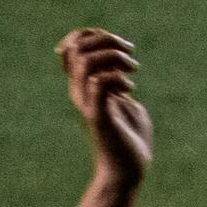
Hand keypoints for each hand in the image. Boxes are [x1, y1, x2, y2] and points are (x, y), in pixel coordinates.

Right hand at [59, 28, 148, 187]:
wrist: (127, 171)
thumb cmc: (129, 139)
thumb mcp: (127, 104)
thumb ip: (120, 84)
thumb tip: (122, 69)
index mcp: (84, 86)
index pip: (72, 46)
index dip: (92, 35)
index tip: (121, 46)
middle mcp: (80, 91)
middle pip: (76, 48)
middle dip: (105, 41)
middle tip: (130, 54)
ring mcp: (88, 104)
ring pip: (84, 63)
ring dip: (113, 58)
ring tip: (133, 71)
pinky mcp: (99, 117)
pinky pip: (98, 85)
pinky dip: (116, 79)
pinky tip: (131, 90)